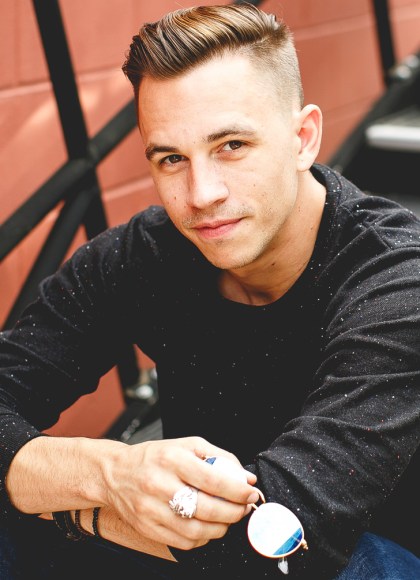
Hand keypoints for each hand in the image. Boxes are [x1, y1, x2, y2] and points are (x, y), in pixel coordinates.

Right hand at [102, 436, 258, 550]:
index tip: (251, 493)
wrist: (115, 473)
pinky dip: (202, 538)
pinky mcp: (148, 528)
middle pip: (206, 508)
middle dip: (233, 511)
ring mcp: (152, 509)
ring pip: (196, 529)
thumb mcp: (186, 445)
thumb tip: (245, 477)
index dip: (236, 490)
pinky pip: (183, 541)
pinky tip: (208, 527)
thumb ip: (218, 457)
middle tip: (243, 508)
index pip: (211, 479)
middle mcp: (160, 484)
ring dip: (220, 528)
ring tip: (228, 519)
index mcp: (172, 459)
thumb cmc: (154, 457)